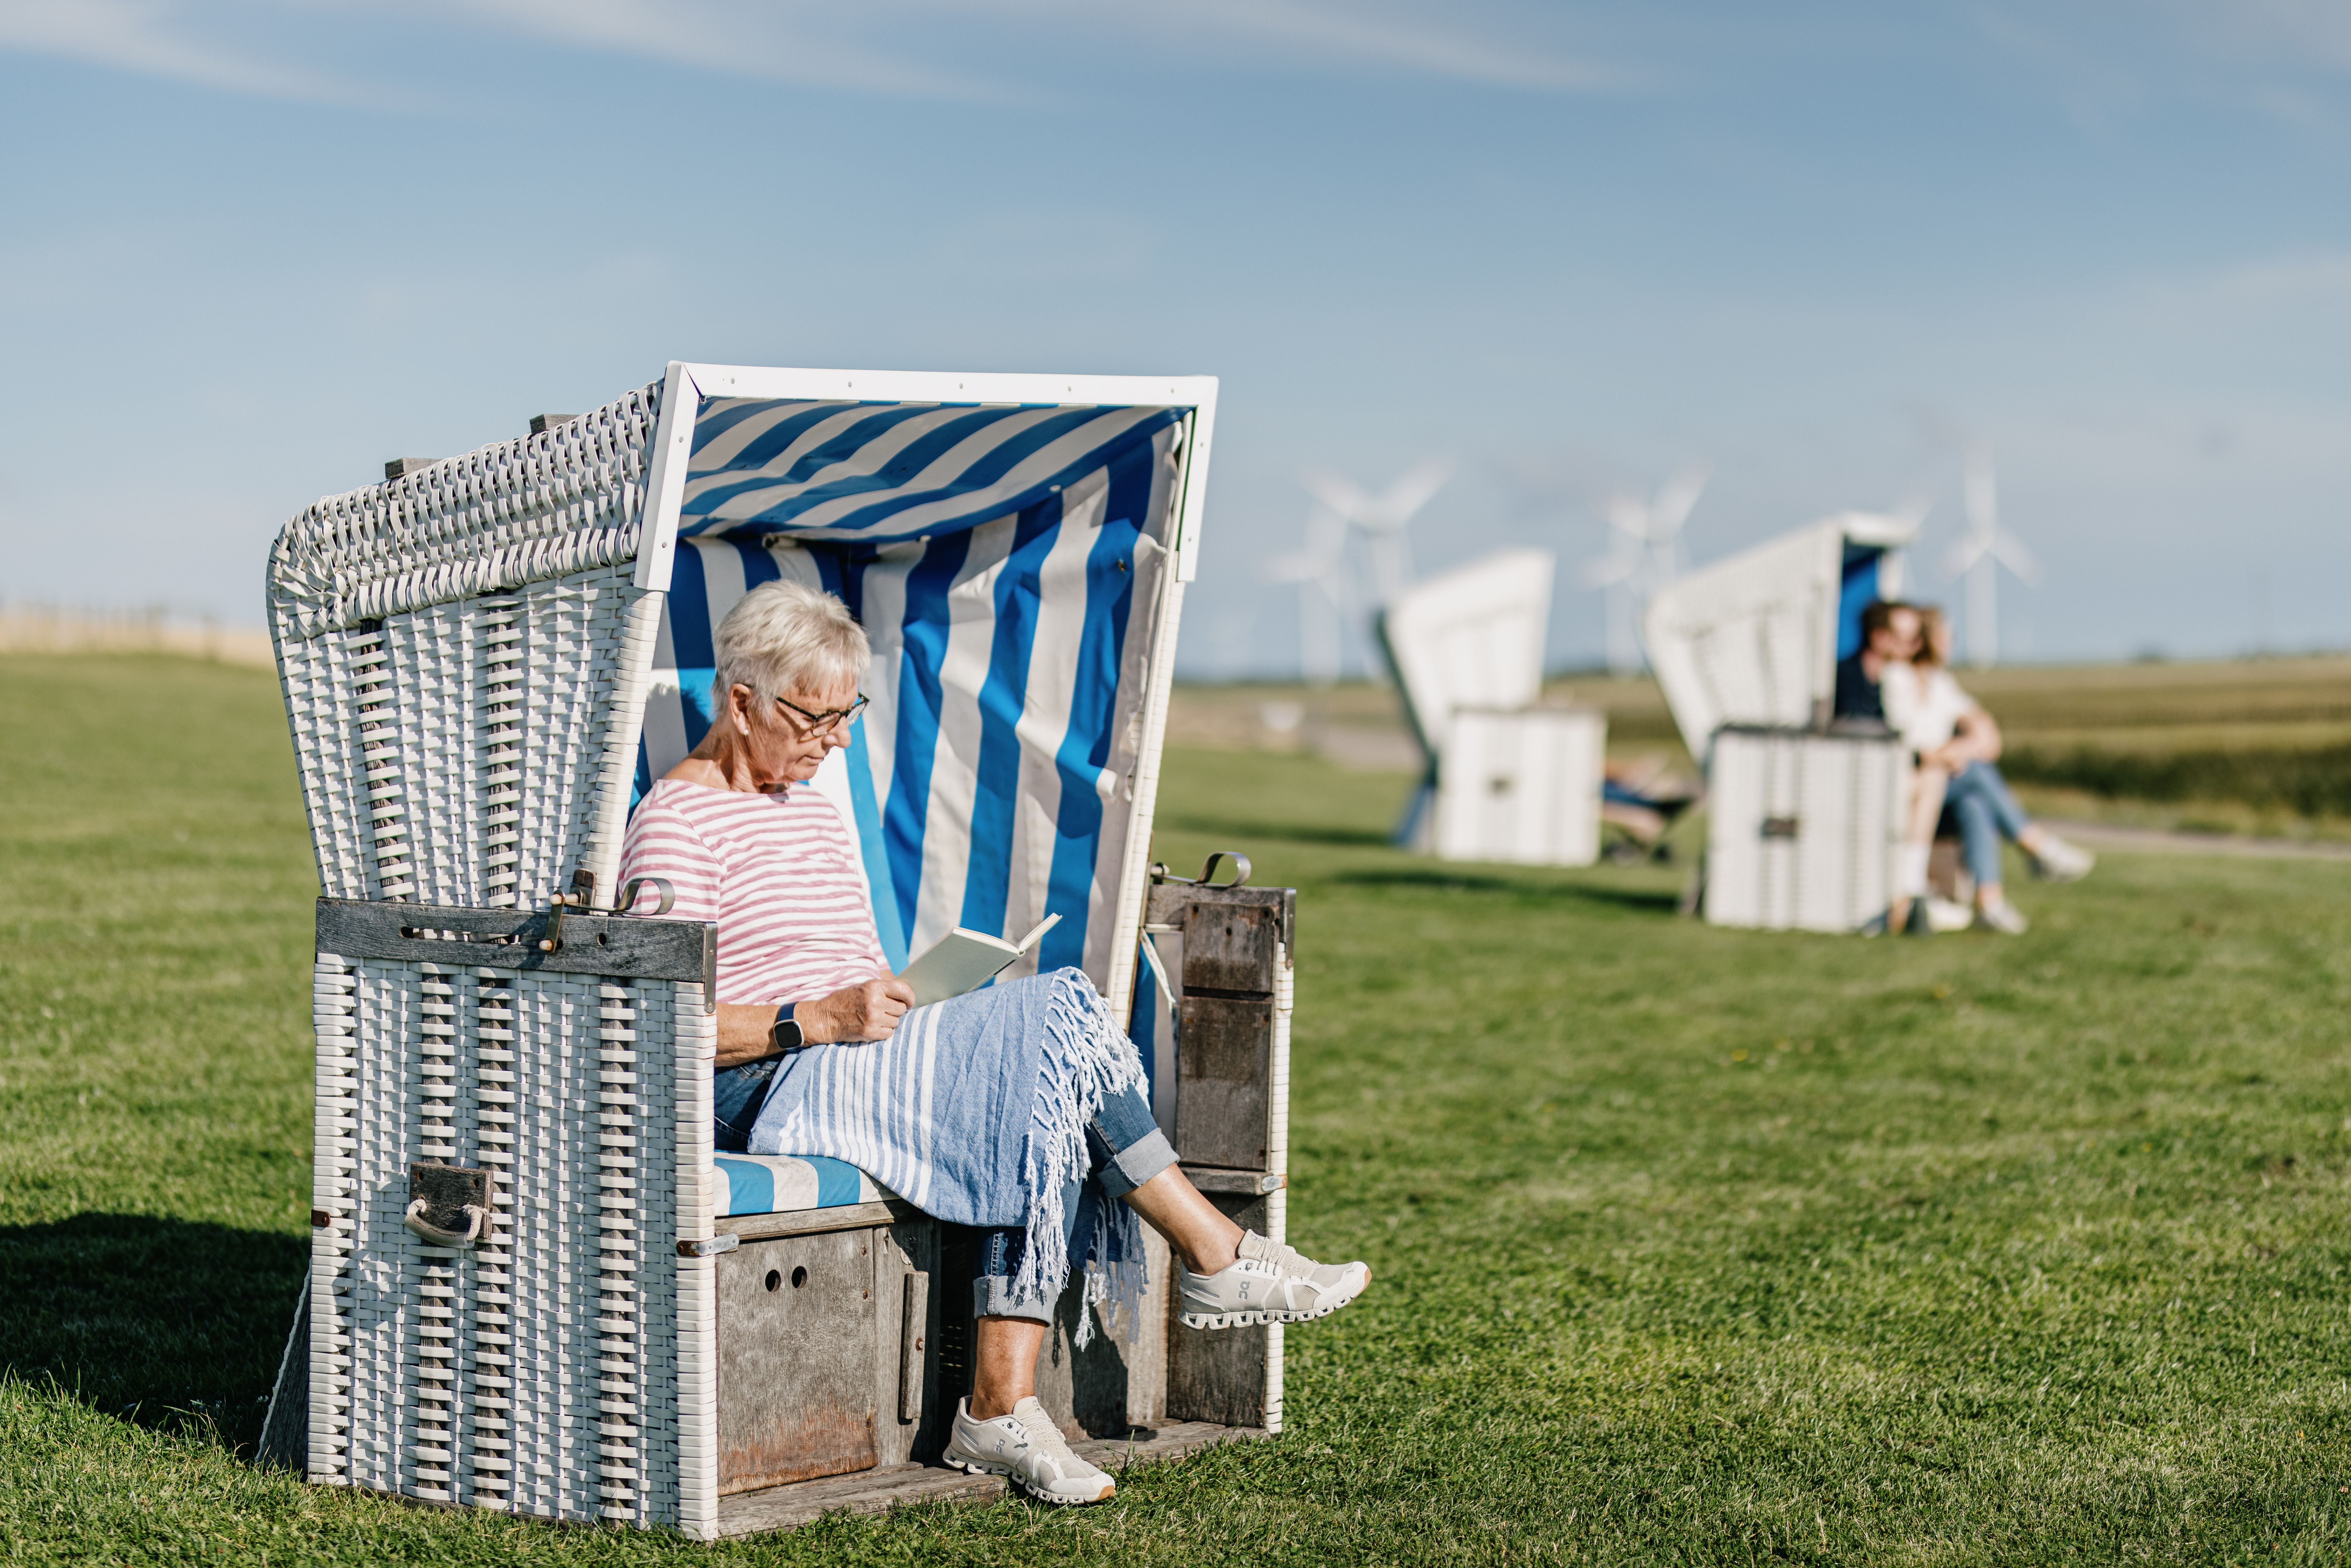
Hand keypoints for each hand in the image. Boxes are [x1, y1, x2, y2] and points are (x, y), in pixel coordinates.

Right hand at [799, 971, 914, 1043]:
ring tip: (875, 1017)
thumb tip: (907, 992)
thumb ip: (884, 987)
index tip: (909, 1001)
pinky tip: (873, 1026)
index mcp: (873, 987)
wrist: (825, 1018)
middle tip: (884, 1009)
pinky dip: (883, 1031)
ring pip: (896, 1022)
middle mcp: (875, 1002)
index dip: (910, 997)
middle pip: (901, 1008)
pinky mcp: (870, 1033)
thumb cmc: (846, 1000)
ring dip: (889, 1021)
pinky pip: (889, 1033)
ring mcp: (873, 1018)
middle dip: (896, 1010)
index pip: (903, 990)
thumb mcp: (863, 986)